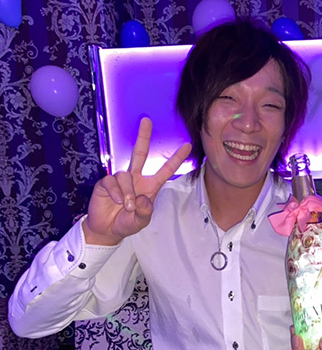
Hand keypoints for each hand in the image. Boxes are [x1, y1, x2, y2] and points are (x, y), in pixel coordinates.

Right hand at [83, 118, 191, 244]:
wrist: (107, 229)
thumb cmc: (127, 222)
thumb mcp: (141, 220)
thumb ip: (144, 212)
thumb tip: (141, 199)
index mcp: (149, 186)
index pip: (165, 170)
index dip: (176, 159)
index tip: (187, 146)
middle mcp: (135, 178)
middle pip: (139, 153)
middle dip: (143, 136)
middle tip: (147, 120)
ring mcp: (120, 179)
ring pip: (125, 175)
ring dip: (127, 192)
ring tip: (126, 205)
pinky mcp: (106, 183)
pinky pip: (112, 182)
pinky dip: (116, 193)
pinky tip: (116, 201)